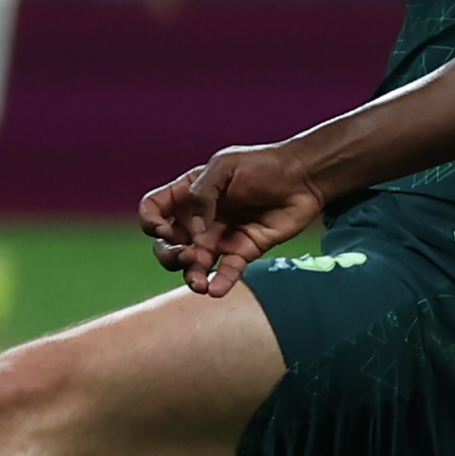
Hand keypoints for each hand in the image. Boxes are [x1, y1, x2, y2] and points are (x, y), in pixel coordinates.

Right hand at [139, 140, 324, 294]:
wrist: (303, 177)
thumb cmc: (263, 164)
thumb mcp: (224, 168)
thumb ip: (202, 195)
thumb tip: (193, 231)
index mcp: (189, 194)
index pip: (154, 210)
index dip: (151, 223)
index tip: (164, 230)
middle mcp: (199, 219)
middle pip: (167, 244)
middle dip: (169, 255)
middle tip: (187, 256)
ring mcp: (220, 237)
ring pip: (194, 265)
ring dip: (191, 276)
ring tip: (198, 283)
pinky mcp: (243, 252)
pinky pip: (227, 272)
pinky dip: (220, 283)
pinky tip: (215, 290)